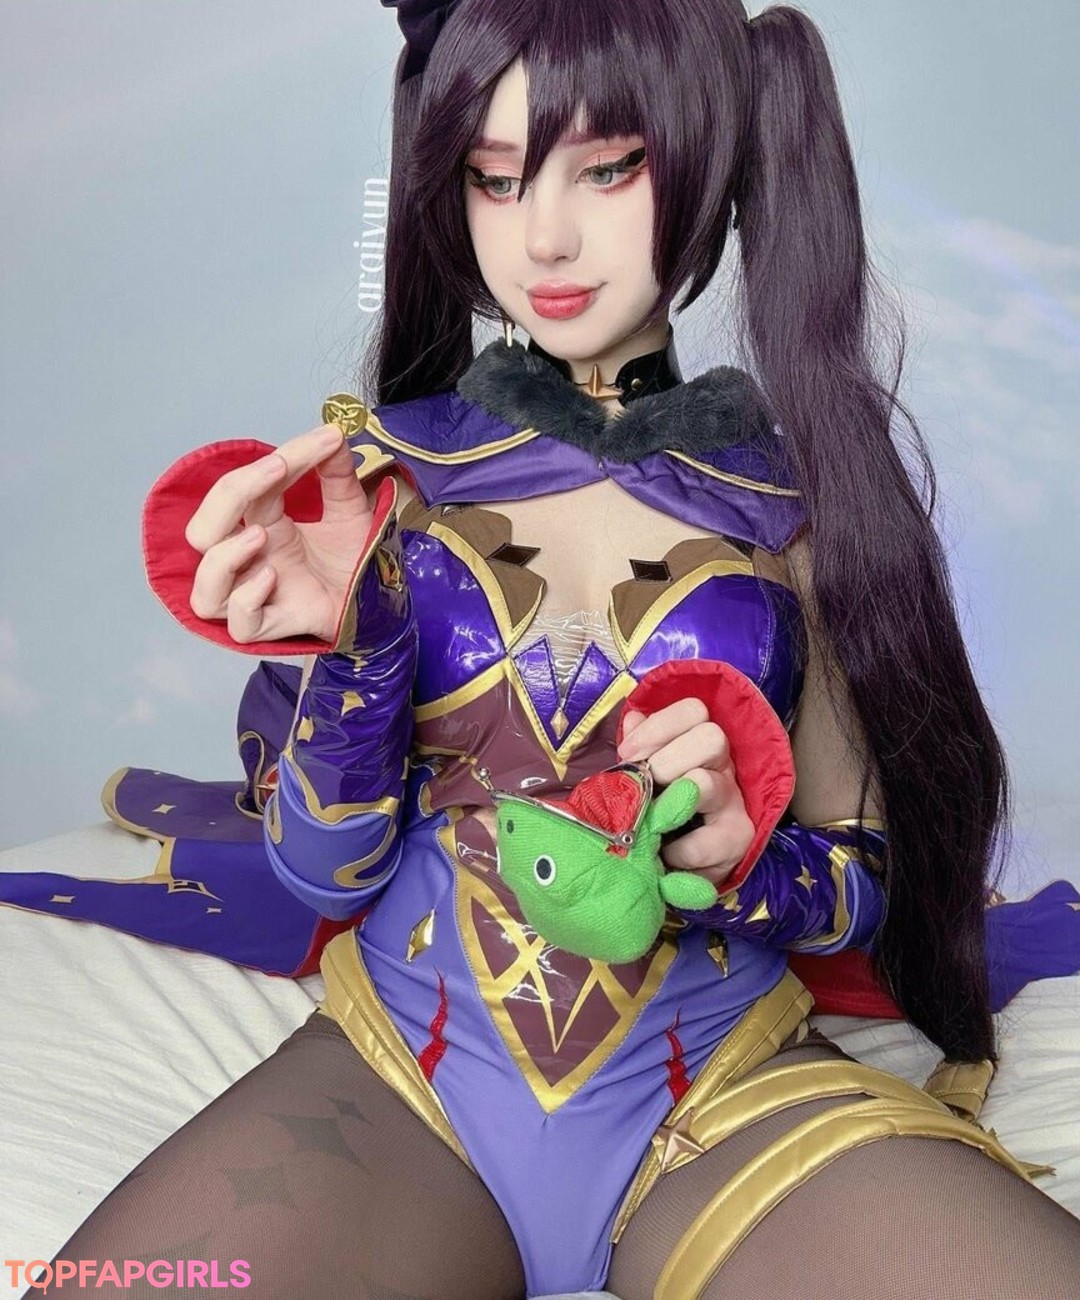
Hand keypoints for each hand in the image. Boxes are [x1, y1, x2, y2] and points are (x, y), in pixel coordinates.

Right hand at [186, 424, 375, 642]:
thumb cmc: (353, 560)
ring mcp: (256, 597)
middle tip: (279, 469)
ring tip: (263, 535)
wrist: (379, 603)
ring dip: (224, 557)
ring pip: (204, 590)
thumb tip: (332, 433)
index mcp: (260, 525)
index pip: (245, 488)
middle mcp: (248, 562)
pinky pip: (239, 625)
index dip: (277, 458)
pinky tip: (272, 578)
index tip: (325, 440)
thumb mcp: (349, 510)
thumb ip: (337, 473)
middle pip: (202, 532)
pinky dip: (246, 600)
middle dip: (229, 495)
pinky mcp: (274, 628)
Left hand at [617, 697, 754, 886]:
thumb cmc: (661, 809)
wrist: (680, 862)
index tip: (627, 753)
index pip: (694, 711)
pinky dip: (679, 850)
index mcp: (700, 742)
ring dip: (670, 801)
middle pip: (711, 737)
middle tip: (643, 786)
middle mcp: (723, 765)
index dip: (658, 726)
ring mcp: (734, 800)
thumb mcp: (646, 775)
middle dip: (665, 761)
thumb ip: (640, 746)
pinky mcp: (738, 837)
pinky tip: (665, 854)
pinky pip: (709, 840)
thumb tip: (633, 720)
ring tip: (651, 821)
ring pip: (707, 783)